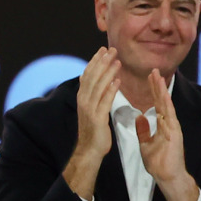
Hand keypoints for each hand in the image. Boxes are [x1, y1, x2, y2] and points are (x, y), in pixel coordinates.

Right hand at [63, 47, 120, 199]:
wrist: (89, 151)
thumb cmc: (94, 131)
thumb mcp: (92, 110)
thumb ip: (93, 96)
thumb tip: (93, 81)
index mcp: (82, 98)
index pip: (88, 75)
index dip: (95, 61)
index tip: (103, 50)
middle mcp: (83, 101)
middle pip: (92, 77)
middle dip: (102, 61)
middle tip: (112, 49)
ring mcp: (89, 109)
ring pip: (98, 86)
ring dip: (107, 72)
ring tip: (117, 60)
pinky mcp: (97, 118)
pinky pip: (104, 101)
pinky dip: (110, 89)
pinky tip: (118, 81)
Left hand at [137, 69, 198, 200]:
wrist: (168, 176)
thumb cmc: (159, 163)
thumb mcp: (146, 144)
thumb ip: (144, 130)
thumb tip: (139, 117)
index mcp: (163, 125)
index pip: (157, 104)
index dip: (153, 91)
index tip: (150, 78)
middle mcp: (170, 123)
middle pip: (163, 101)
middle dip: (158, 86)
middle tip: (154, 70)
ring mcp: (173, 127)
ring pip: (167, 105)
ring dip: (162, 91)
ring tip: (158, 77)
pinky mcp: (174, 133)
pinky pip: (169, 116)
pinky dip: (165, 105)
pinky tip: (162, 95)